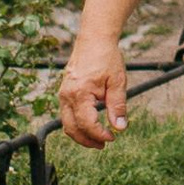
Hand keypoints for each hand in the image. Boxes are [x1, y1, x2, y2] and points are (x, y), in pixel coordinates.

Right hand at [58, 33, 129, 149]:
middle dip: (87, 140)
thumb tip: (120, 128)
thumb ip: (117, 106)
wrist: (94, 39)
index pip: (87, 124)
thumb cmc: (107, 58)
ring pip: (67, 124)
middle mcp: (67, 96)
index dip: (99, 135)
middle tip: (103, 145)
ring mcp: (63, 95)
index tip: (112, 138)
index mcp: (79, 94)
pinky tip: (90, 125)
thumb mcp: (117, 82)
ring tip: (97, 138)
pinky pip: (66, 115)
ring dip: (81, 134)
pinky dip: (76, 124)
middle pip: (72, 129)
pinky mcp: (64, 93)